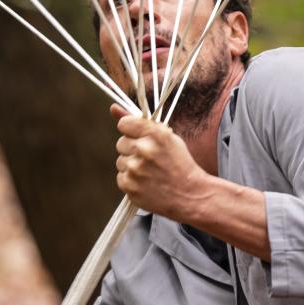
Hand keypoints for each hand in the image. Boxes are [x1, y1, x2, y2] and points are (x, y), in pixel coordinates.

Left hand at [111, 104, 208, 220]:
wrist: (190, 195)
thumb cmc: (180, 164)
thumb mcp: (167, 138)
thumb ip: (139, 123)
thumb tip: (113, 108)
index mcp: (155, 134)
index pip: (124, 124)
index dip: (131, 130)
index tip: (139, 137)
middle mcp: (143, 149)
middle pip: (121, 143)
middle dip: (132, 149)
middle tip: (149, 159)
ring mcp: (135, 169)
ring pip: (120, 161)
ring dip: (131, 166)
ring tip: (150, 173)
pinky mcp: (130, 186)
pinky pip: (121, 177)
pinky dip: (131, 181)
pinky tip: (147, 183)